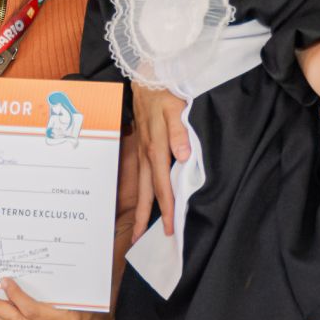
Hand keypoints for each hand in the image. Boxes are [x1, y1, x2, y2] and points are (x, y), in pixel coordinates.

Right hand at [130, 82, 189, 241]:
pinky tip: (144, 200)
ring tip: (137, 229)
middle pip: (146, 191)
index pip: (163, 185)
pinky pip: (142, 175)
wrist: (146, 78)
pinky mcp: (142, 148)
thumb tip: (182, 157)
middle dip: (145, 217)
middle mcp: (147, 154)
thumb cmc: (163, 92)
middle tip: (141, 241)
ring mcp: (142, 152)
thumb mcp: (175, 107)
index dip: (167, 208)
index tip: (169, 228)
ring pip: (141, 185)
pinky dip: (142, 192)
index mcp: (156, 148)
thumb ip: (179, 132)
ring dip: (140, 208)